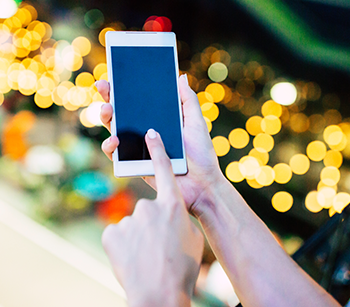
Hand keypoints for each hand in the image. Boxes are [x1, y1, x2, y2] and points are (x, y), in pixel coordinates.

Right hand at [96, 75, 225, 216]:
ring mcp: (139, 147)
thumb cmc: (202, 155)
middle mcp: (146, 131)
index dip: (126, 89)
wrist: (202, 185)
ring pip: (115, 130)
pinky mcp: (135, 163)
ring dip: (106, 118)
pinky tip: (114, 140)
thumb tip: (180, 77)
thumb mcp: (196, 123)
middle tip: (103, 87)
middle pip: (123, 112)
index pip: (139, 102)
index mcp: (160, 120)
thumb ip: (188, 101)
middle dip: (110, 98)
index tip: (116, 76)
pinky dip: (110, 146)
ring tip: (107, 110)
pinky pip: (116, 154)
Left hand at [102, 129, 203, 306]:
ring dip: (139, 238)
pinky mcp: (112, 233)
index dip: (157, 150)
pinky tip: (132, 259)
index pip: (164, 169)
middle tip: (159, 247)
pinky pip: (119, 235)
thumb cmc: (181, 267)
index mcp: (173, 205)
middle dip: (152, 225)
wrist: (159, 295)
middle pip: (149, 209)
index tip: (151, 134)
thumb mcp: (191, 238)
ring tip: (147, 257)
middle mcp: (149, 207)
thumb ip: (178, 218)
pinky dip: (125, 246)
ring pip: (134, 225)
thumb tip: (169, 213)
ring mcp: (129, 219)